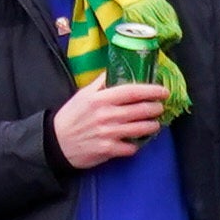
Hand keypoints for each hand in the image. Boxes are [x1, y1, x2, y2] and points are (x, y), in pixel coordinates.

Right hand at [53, 77, 169, 168]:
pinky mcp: (108, 150)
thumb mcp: (83, 94)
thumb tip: (116, 70)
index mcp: (100, 99)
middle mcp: (106, 115)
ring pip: (140, 129)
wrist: (56, 142)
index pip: (132, 92)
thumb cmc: (71, 116)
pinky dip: (136, 145)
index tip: (164, 91)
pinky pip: (131, 147)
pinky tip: (136, 141)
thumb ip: (101, 83)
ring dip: (151, 126)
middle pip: (141, 110)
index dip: (151, 91)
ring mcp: (108, 133)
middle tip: (159, 108)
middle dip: (155, 109)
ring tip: (154, 124)